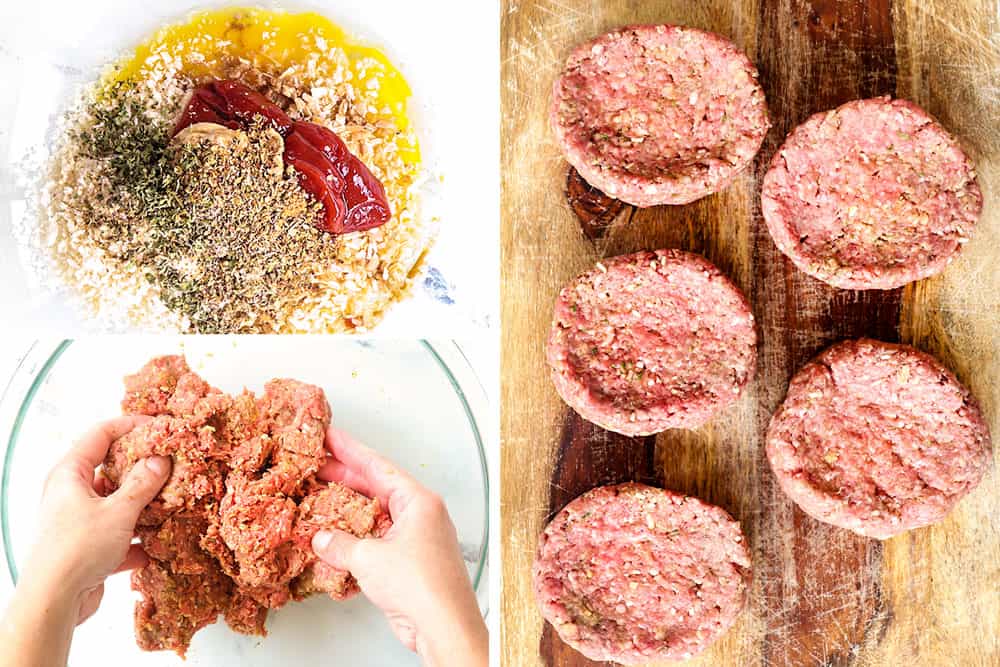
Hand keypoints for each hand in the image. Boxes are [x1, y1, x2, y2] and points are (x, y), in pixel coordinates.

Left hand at [23, 416, 171, 623]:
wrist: (54, 601)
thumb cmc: (77, 550)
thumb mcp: (118, 511)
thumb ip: (143, 483)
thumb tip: (159, 460)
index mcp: (70, 474)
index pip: (101, 434)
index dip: (131, 426)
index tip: (160, 428)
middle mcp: (71, 493)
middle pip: (111, 467)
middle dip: (142, 467)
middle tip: (171, 463)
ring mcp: (79, 520)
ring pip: (116, 501)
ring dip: (143, 503)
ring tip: (171, 501)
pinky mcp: (87, 546)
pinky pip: (118, 532)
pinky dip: (136, 536)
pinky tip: (155, 542)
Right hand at [312, 428, 486, 666]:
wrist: (443, 626)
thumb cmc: (422, 586)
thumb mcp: (369, 557)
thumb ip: (340, 544)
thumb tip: (322, 538)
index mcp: (418, 501)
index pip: (378, 466)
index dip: (350, 450)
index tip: (330, 436)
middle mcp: (420, 516)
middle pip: (376, 489)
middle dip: (345, 479)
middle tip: (316, 465)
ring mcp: (416, 539)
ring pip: (375, 517)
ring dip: (347, 513)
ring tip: (319, 500)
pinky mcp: (409, 562)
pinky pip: (377, 543)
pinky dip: (355, 541)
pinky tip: (334, 543)